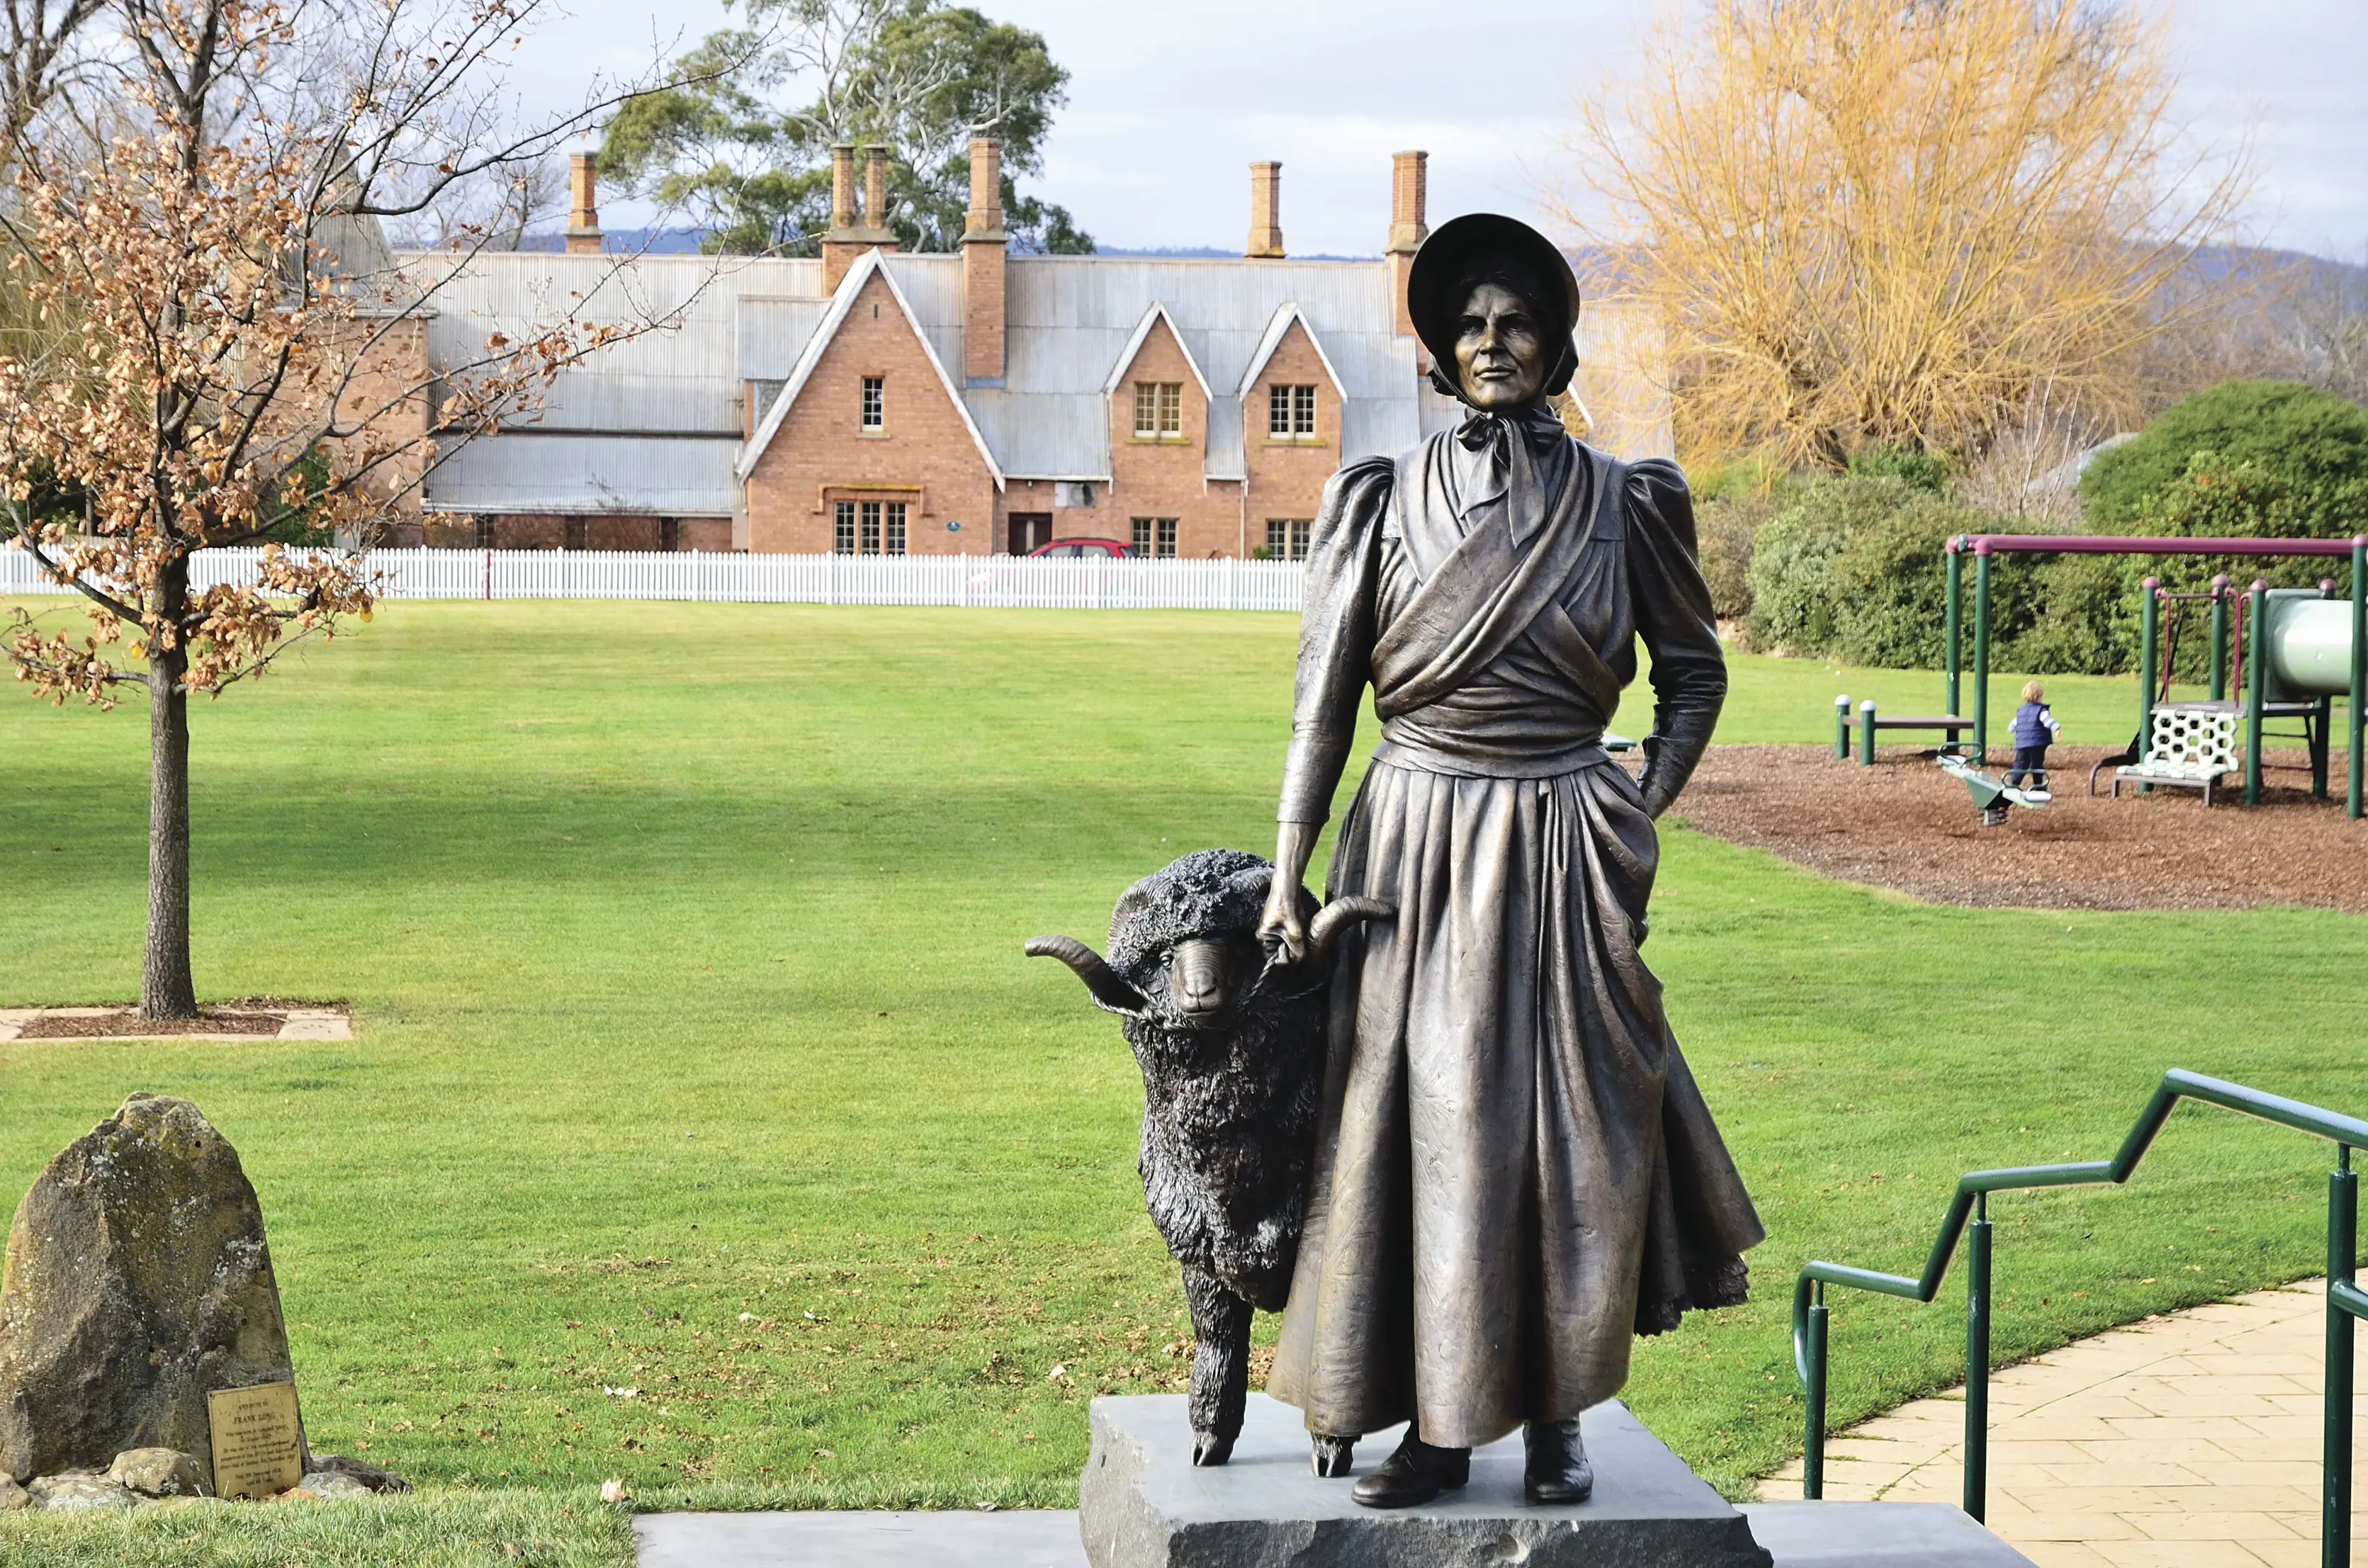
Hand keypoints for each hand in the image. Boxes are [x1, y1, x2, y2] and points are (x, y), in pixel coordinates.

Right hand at [1257, 821, 1318, 963]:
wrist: (1287, 889)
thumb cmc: (1287, 909)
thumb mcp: (1295, 933)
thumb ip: (1296, 951)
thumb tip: (1298, 962)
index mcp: (1263, 939)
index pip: (1273, 959)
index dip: (1286, 959)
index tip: (1296, 953)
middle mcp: (1263, 936)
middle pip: (1279, 952)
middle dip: (1290, 950)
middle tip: (1299, 941)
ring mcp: (1270, 930)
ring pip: (1284, 944)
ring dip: (1293, 942)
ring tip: (1298, 932)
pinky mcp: (1277, 925)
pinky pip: (1286, 936)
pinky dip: (1293, 935)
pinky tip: (1298, 927)